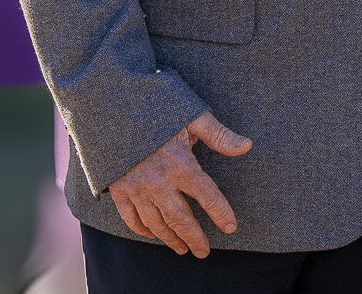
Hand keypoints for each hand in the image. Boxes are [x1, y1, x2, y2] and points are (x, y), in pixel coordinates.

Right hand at [107, 110, 252, 256]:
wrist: (114, 109)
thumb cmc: (158, 109)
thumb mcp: (193, 117)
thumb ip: (219, 135)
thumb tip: (247, 146)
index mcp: (181, 164)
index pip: (209, 197)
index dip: (221, 214)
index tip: (231, 227)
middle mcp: (160, 182)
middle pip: (182, 220)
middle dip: (195, 238)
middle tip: (204, 252)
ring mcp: (137, 188)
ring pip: (158, 224)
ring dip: (171, 239)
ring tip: (182, 248)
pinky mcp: (119, 189)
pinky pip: (131, 218)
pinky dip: (143, 230)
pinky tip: (153, 234)